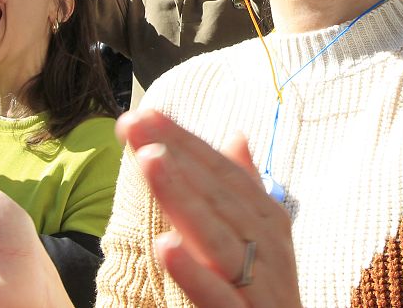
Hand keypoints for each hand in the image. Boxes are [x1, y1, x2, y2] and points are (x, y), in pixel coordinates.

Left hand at [118, 110, 300, 306]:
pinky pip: (221, 298)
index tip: (143, 113)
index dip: (184, 141)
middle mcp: (269, 250)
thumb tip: (236, 137)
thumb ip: (247, 190)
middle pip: (218, 197)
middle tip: (133, 123)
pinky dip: (195, 273)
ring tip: (148, 161)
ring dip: (183, 198)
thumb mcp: (263, 242)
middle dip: (175, 157)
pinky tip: (166, 246)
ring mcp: (261, 288)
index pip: (222, 173)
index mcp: (268, 224)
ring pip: (219, 238)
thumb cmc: (269, 296)